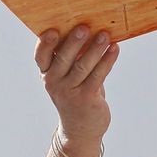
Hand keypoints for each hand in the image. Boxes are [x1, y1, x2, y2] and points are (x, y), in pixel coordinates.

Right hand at [35, 26, 117, 145]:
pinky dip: (107, 60)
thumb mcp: (68, 77)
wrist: (81, 129)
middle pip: (63, 59)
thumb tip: (91, 28)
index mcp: (47, 73)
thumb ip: (72, 57)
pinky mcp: (86, 99)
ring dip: (95, 49)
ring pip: (83, 66)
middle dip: (74, 42)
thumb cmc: (76, 94)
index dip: (45, 43)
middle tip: (84, 27)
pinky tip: (115, 49)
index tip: (53, 30)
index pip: (41, 56)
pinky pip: (98, 76)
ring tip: (105, 35)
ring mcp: (69, 92)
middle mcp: (54, 82)